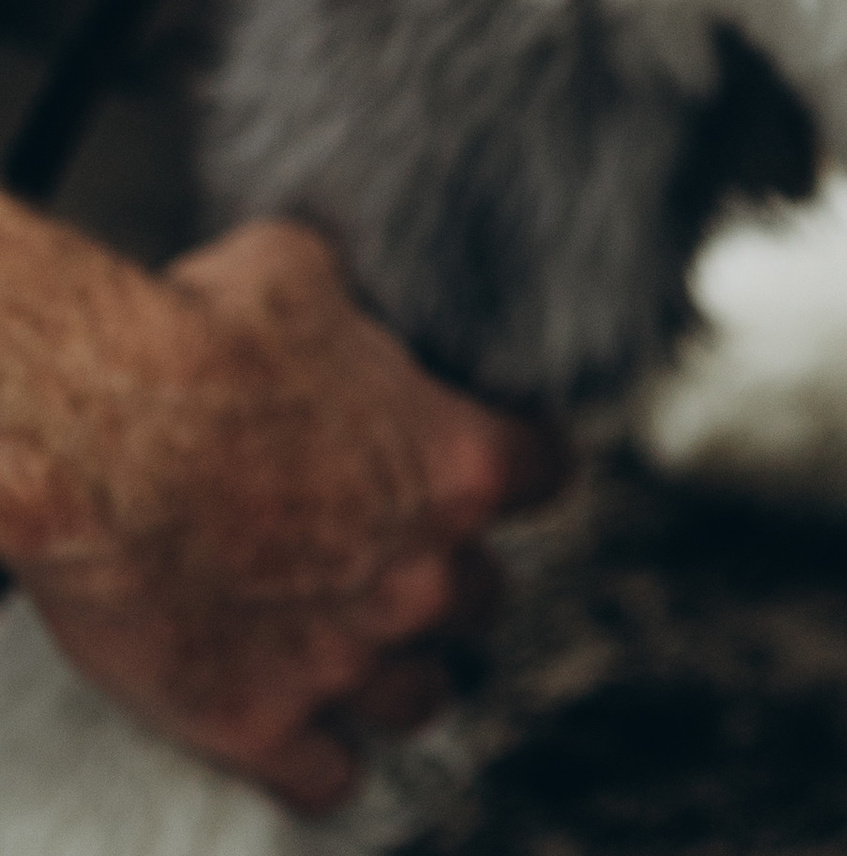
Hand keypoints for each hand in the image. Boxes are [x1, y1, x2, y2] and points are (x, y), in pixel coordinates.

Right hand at [2, 208, 564, 811]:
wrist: (97, 437)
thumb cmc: (197, 335)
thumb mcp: (308, 269)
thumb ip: (358, 302)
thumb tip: (354, 279)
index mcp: (456, 461)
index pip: (546, 474)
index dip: (520, 465)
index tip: (498, 465)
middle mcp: (421, 570)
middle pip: (484, 596)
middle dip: (450, 573)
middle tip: (404, 555)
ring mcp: (345, 657)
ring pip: (421, 696)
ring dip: (401, 672)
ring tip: (367, 649)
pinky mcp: (259, 722)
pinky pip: (328, 779)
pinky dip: (321, 756)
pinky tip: (305, 729)